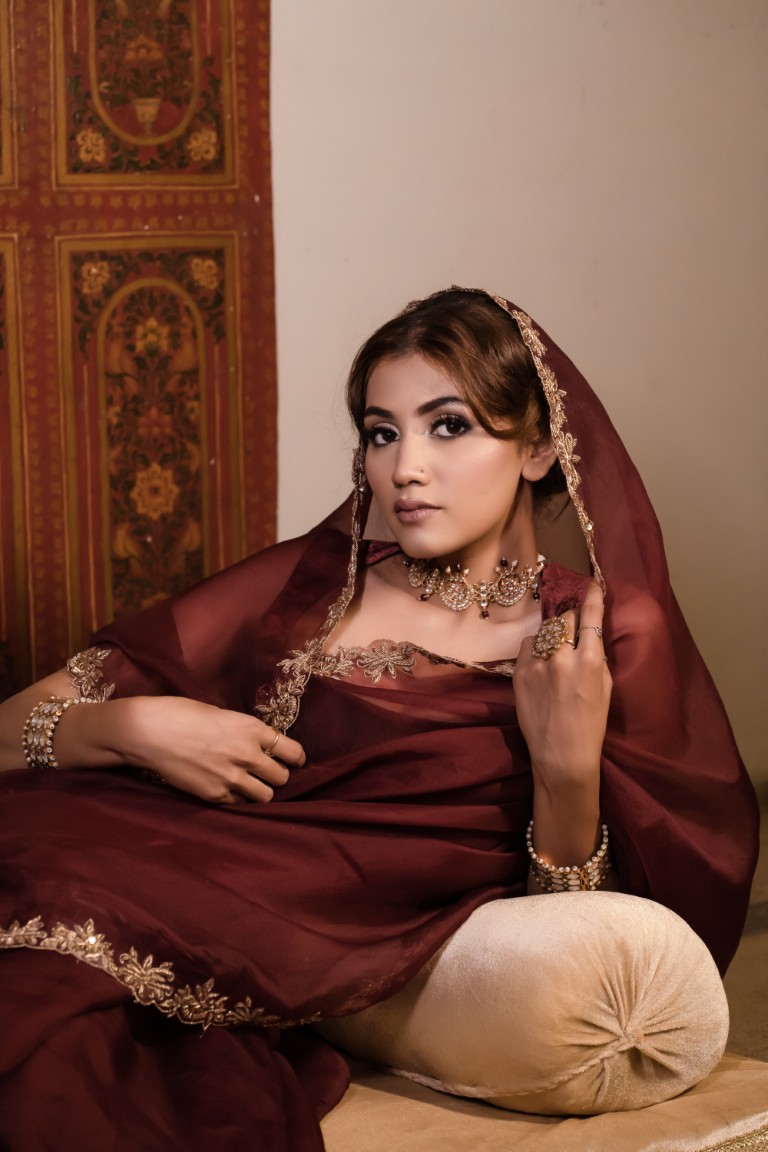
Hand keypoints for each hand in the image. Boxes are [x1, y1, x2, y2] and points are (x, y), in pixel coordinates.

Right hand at [106, 696, 305, 803]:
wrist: (148, 733)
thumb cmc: (181, 713)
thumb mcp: (222, 714)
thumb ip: (244, 731)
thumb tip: (257, 742)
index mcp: (252, 729)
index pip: (293, 752)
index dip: (295, 757)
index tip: (292, 759)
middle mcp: (248, 755)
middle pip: (282, 777)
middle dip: (276, 774)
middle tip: (266, 771)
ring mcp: (232, 778)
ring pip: (266, 796)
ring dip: (260, 790)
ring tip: (248, 782)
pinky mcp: (214, 795)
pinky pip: (239, 803)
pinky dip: (237, 797)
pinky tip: (226, 787)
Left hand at [514, 582, 610, 797]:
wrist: (562, 755)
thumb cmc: (591, 724)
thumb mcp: (605, 687)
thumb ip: (596, 656)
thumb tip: (589, 632)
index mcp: (589, 660)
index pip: (590, 616)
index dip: (592, 597)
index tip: (592, 584)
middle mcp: (561, 657)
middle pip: (565, 619)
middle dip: (571, 620)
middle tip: (573, 629)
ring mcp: (537, 664)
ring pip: (545, 632)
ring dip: (552, 636)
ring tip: (557, 653)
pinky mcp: (519, 672)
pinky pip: (528, 646)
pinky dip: (535, 649)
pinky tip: (541, 663)